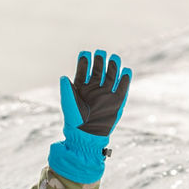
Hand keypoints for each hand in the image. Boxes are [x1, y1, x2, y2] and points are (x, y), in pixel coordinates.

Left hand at [48, 50, 131, 183]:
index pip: (83, 70)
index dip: (84, 61)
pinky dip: (125, 78)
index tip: (85, 54)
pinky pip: (123, 87)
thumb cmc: (75, 121)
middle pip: (99, 69)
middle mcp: (94, 88)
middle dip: (100, 60)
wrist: (87, 135)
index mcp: (81, 87)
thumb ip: (67, 90)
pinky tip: (126, 70)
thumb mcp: (69, 104)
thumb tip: (62, 77)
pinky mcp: (117, 100)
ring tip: (114, 58)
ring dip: (113, 66)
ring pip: (112, 75)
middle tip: (101, 52)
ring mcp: (106, 93)